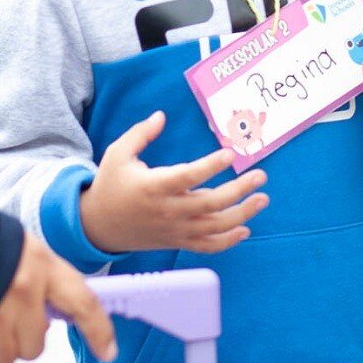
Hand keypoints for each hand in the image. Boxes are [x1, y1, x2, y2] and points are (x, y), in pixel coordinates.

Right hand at [0, 236, 117, 362]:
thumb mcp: (17, 246)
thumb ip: (36, 278)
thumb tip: (42, 317)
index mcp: (42, 266)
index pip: (84, 303)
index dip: (98, 331)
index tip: (108, 352)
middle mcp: (25, 294)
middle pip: (35, 346)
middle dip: (18, 341)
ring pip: (4, 362)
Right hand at [78, 111, 268, 254]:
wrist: (99, 225)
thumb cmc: (111, 184)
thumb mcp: (118, 153)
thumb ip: (141, 133)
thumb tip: (162, 115)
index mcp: (153, 186)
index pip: (188, 177)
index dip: (210, 166)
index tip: (230, 153)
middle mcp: (167, 210)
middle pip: (210, 203)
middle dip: (239, 190)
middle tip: (261, 176)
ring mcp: (174, 229)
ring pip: (214, 227)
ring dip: (243, 214)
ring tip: (263, 198)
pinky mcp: (177, 241)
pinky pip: (207, 246)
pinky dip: (228, 241)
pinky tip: (245, 229)